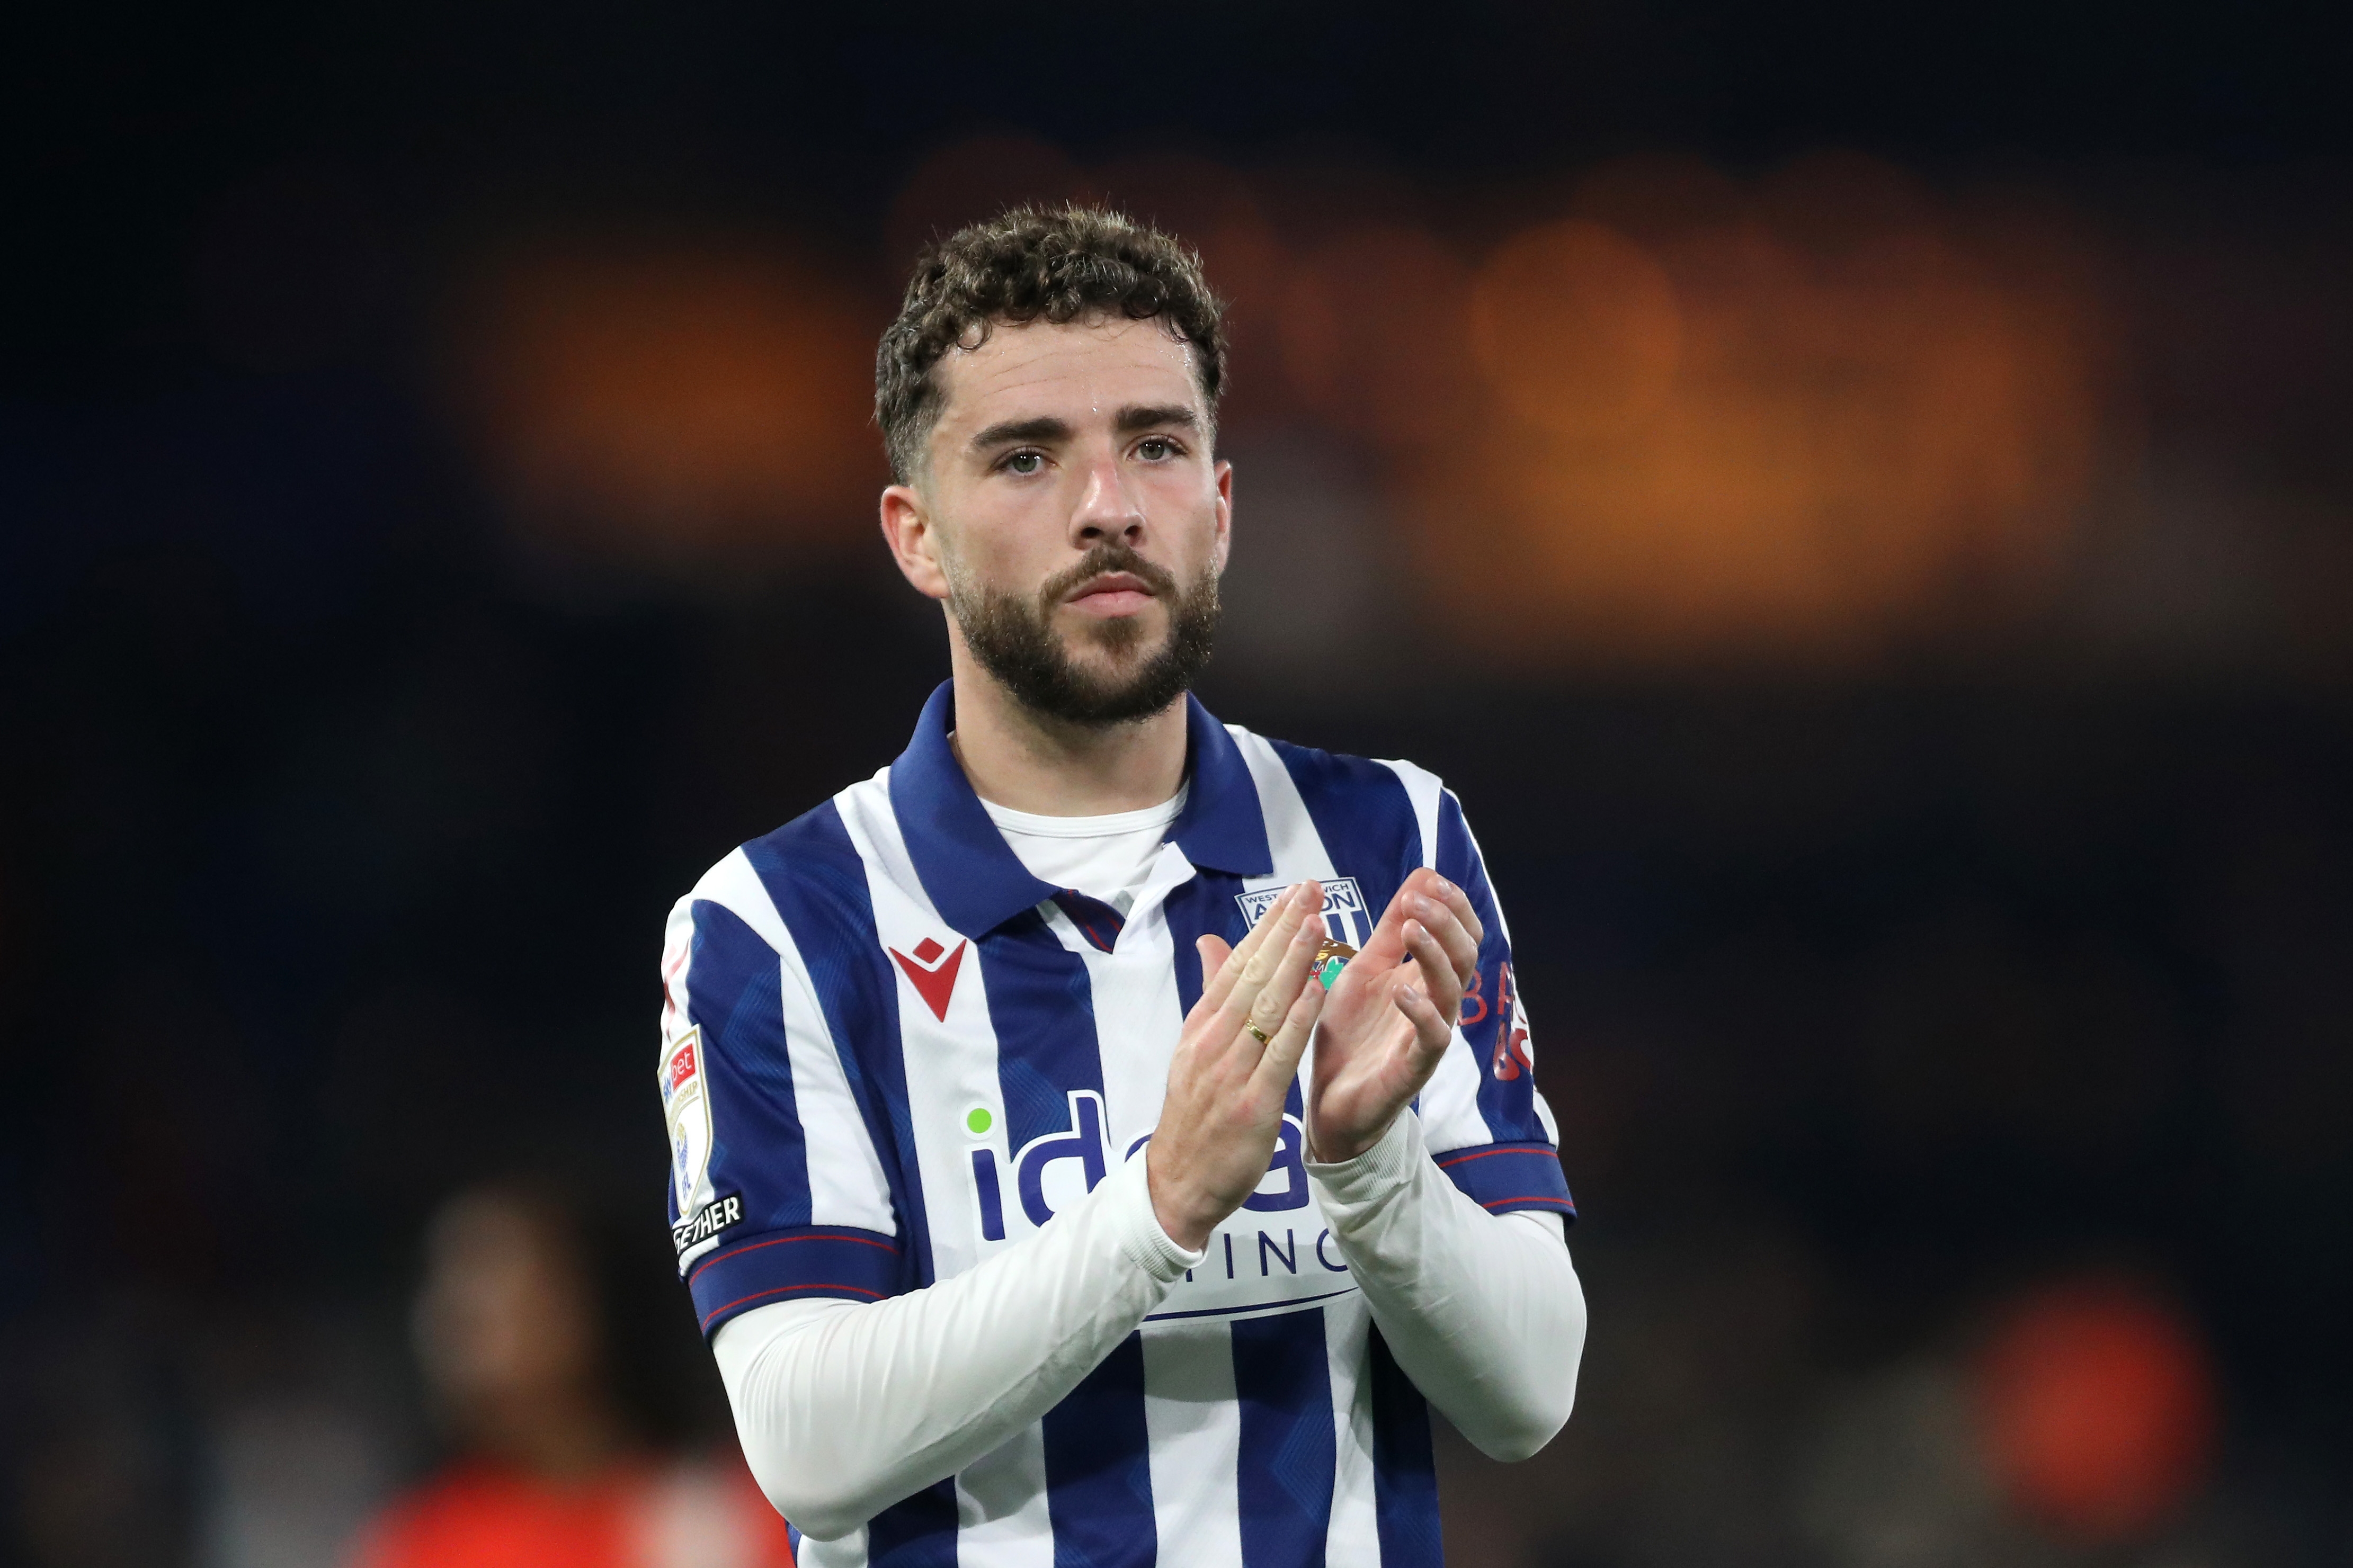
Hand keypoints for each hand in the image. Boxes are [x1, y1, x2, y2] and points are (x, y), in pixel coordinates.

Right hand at [1146, 881, 1329, 1250]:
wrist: (1179, 1183)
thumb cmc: (1195, 1115)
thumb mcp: (1194, 1050)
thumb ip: (1210, 996)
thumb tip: (1212, 943)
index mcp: (1201, 1027)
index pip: (1236, 965)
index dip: (1265, 927)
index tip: (1292, 893)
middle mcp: (1213, 1042)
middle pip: (1252, 975)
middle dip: (1283, 930)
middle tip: (1311, 890)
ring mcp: (1231, 1071)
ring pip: (1266, 1007)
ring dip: (1294, 963)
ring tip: (1319, 925)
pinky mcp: (1253, 1103)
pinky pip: (1279, 1054)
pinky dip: (1298, 1019)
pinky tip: (1319, 991)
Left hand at [1304, 868, 1484, 1163]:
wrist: (1330, 1102)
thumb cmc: (1350, 1035)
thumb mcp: (1364, 972)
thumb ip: (1390, 932)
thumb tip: (1418, 879)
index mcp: (1423, 978)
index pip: (1459, 934)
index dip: (1451, 905)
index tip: (1428, 879)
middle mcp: (1434, 1003)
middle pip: (1465, 955)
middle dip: (1447, 921)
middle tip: (1420, 898)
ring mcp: (1428, 1036)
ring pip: (1452, 990)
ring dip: (1436, 954)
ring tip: (1414, 927)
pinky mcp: (1414, 1067)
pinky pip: (1432, 1037)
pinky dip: (1420, 1011)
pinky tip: (1402, 992)